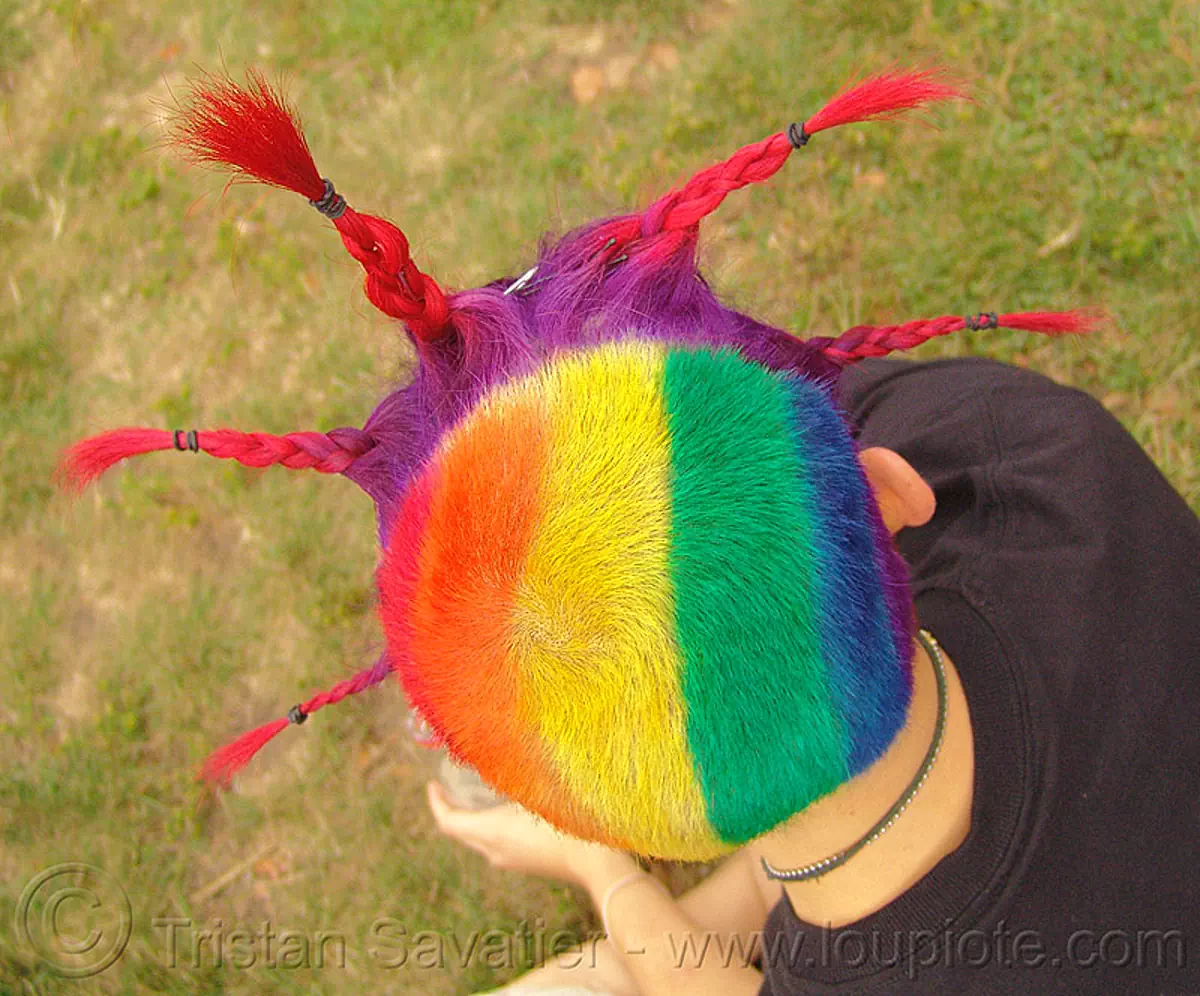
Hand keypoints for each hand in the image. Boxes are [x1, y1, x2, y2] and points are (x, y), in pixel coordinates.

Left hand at [426, 781, 635, 885]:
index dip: (437, 802)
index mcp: (491, 833)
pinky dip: (490, 826)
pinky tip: (507, 811)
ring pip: (478, 839)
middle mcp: (493, 852)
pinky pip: (495, 844)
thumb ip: (520, 775)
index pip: (449, 822)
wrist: (596, 865)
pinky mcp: (524, 865)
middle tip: (452, 785)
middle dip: (453, 808)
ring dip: (472, 818)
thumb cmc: (567, 825)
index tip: (432, 784)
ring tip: (478, 794)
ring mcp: (509, 862)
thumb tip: (507, 750)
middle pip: (460, 831)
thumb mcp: (540, 794)